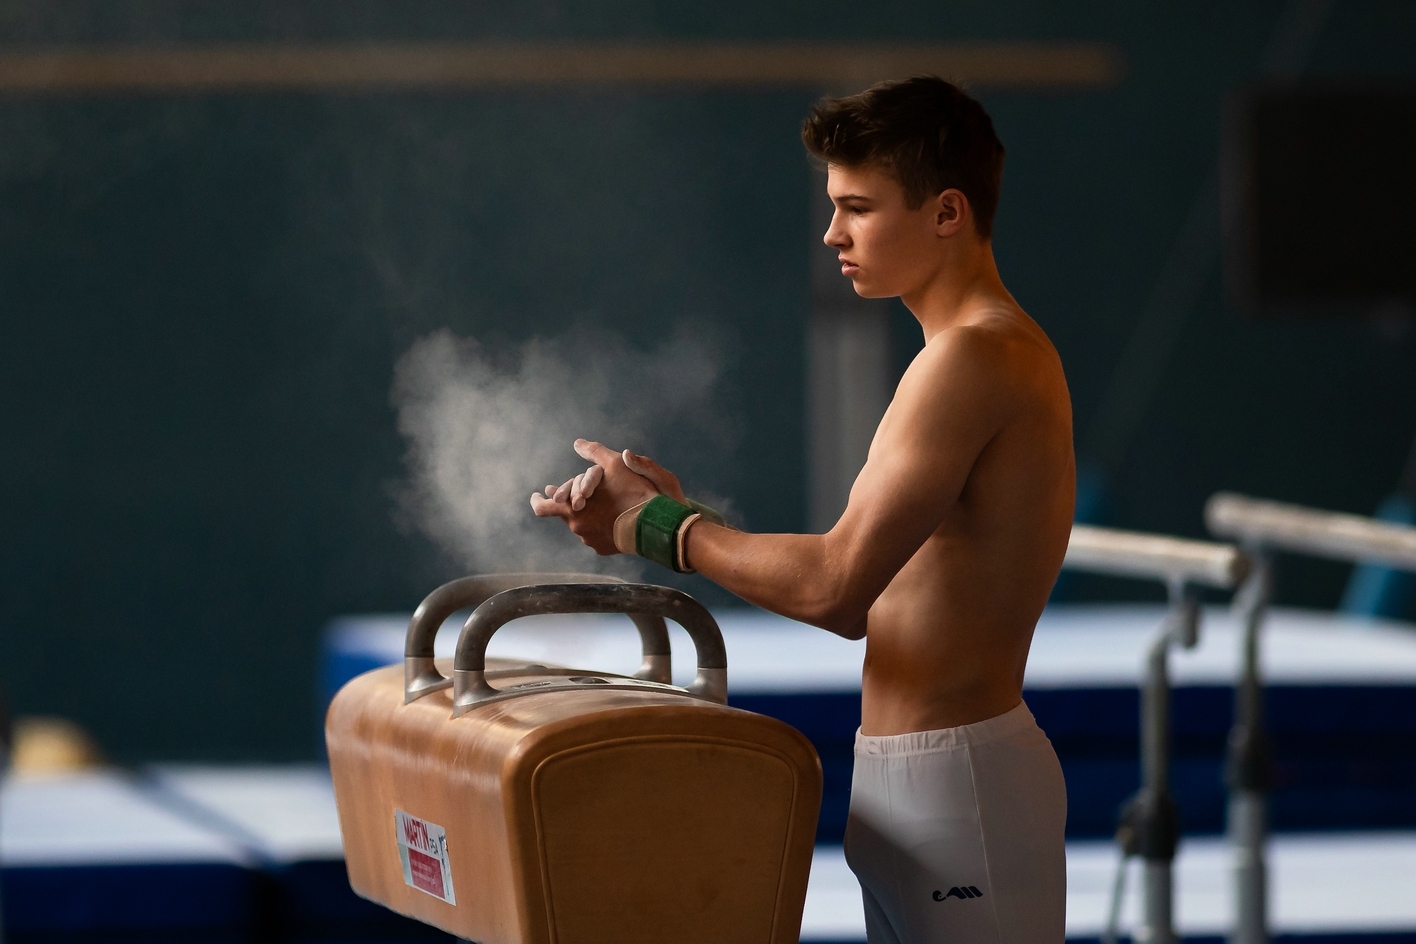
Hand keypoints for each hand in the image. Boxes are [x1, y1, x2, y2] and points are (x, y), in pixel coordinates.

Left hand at [529, 439, 663, 553]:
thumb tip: (577, 443)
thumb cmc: (633, 493)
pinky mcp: (604, 548)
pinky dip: (602, 525)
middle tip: (577, 494)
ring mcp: (591, 540)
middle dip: (571, 502)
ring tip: (603, 504)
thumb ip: (594, 452)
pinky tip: (614, 518)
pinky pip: (597, 535)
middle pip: (567, 514)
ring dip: (589, 514)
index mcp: (573, 509)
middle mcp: (577, 527)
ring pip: (584, 524)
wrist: (655, 524)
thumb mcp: (615, 465)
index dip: (537, 500)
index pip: (543, 508)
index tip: (539, 494)